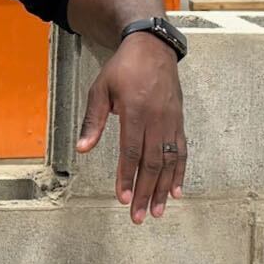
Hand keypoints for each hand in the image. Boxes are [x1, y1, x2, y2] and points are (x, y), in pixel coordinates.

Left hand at [74, 32, 186, 222]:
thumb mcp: (100, 89)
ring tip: (156, 211)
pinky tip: (175, 191)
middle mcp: (157, 118)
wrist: (153, 47)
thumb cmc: (123, 68)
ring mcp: (171, 121)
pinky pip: (181, 150)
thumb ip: (93, 120)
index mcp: (136, 110)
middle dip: (144, 192)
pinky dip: (179, 172)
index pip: (131, 151)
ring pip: (169, 161)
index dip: (127, 177)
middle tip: (138, 216)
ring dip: (162, 189)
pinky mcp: (179, 121)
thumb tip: (82, 149)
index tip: (122, 198)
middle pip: (152, 162)